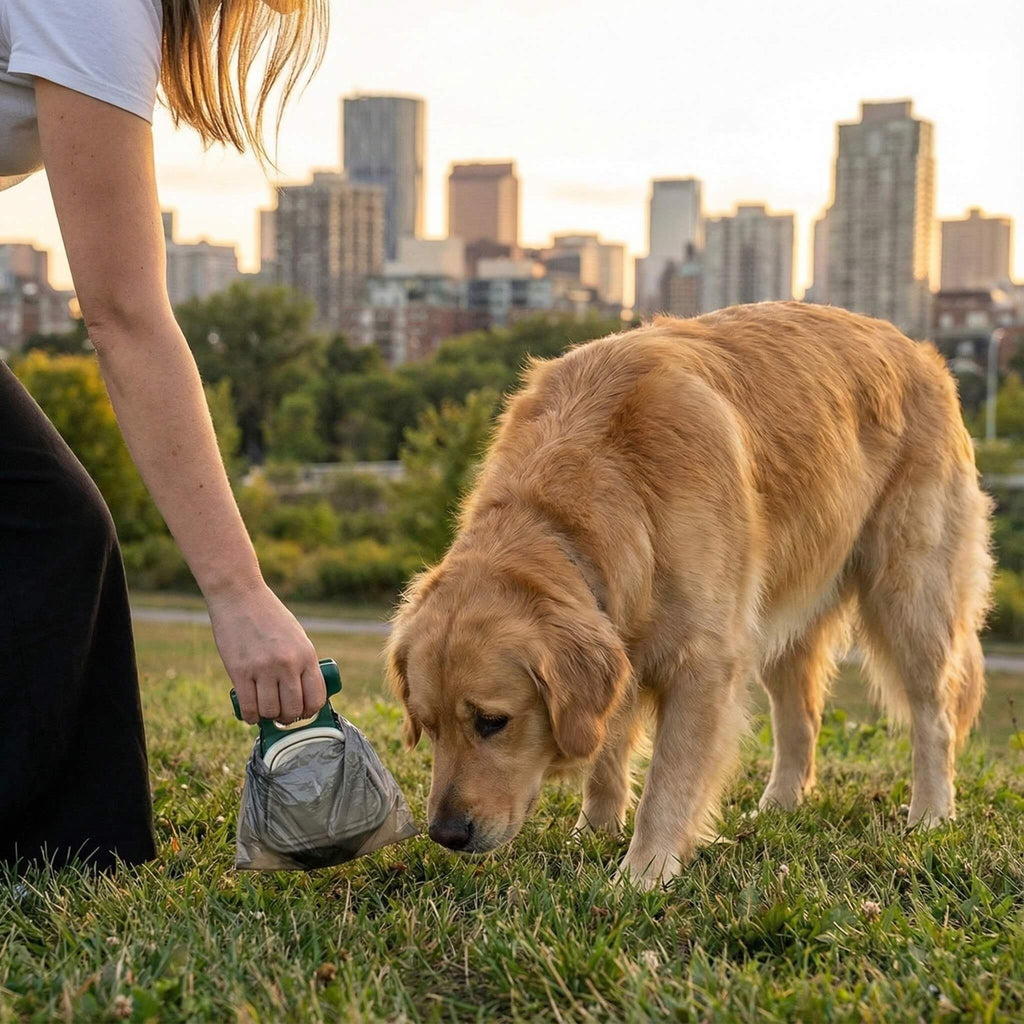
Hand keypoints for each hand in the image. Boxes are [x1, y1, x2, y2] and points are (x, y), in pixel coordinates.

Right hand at [206, 582, 325, 723]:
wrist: (240, 596)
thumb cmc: (269, 616)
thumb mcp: (296, 636)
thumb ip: (301, 661)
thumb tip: (304, 692)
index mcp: (306, 654)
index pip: (316, 697)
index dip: (310, 711)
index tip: (303, 711)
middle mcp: (288, 664)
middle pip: (293, 709)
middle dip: (289, 717)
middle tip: (282, 713)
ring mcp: (263, 668)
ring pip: (270, 711)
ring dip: (268, 717)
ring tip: (266, 711)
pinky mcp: (239, 671)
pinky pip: (248, 707)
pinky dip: (251, 717)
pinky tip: (251, 714)